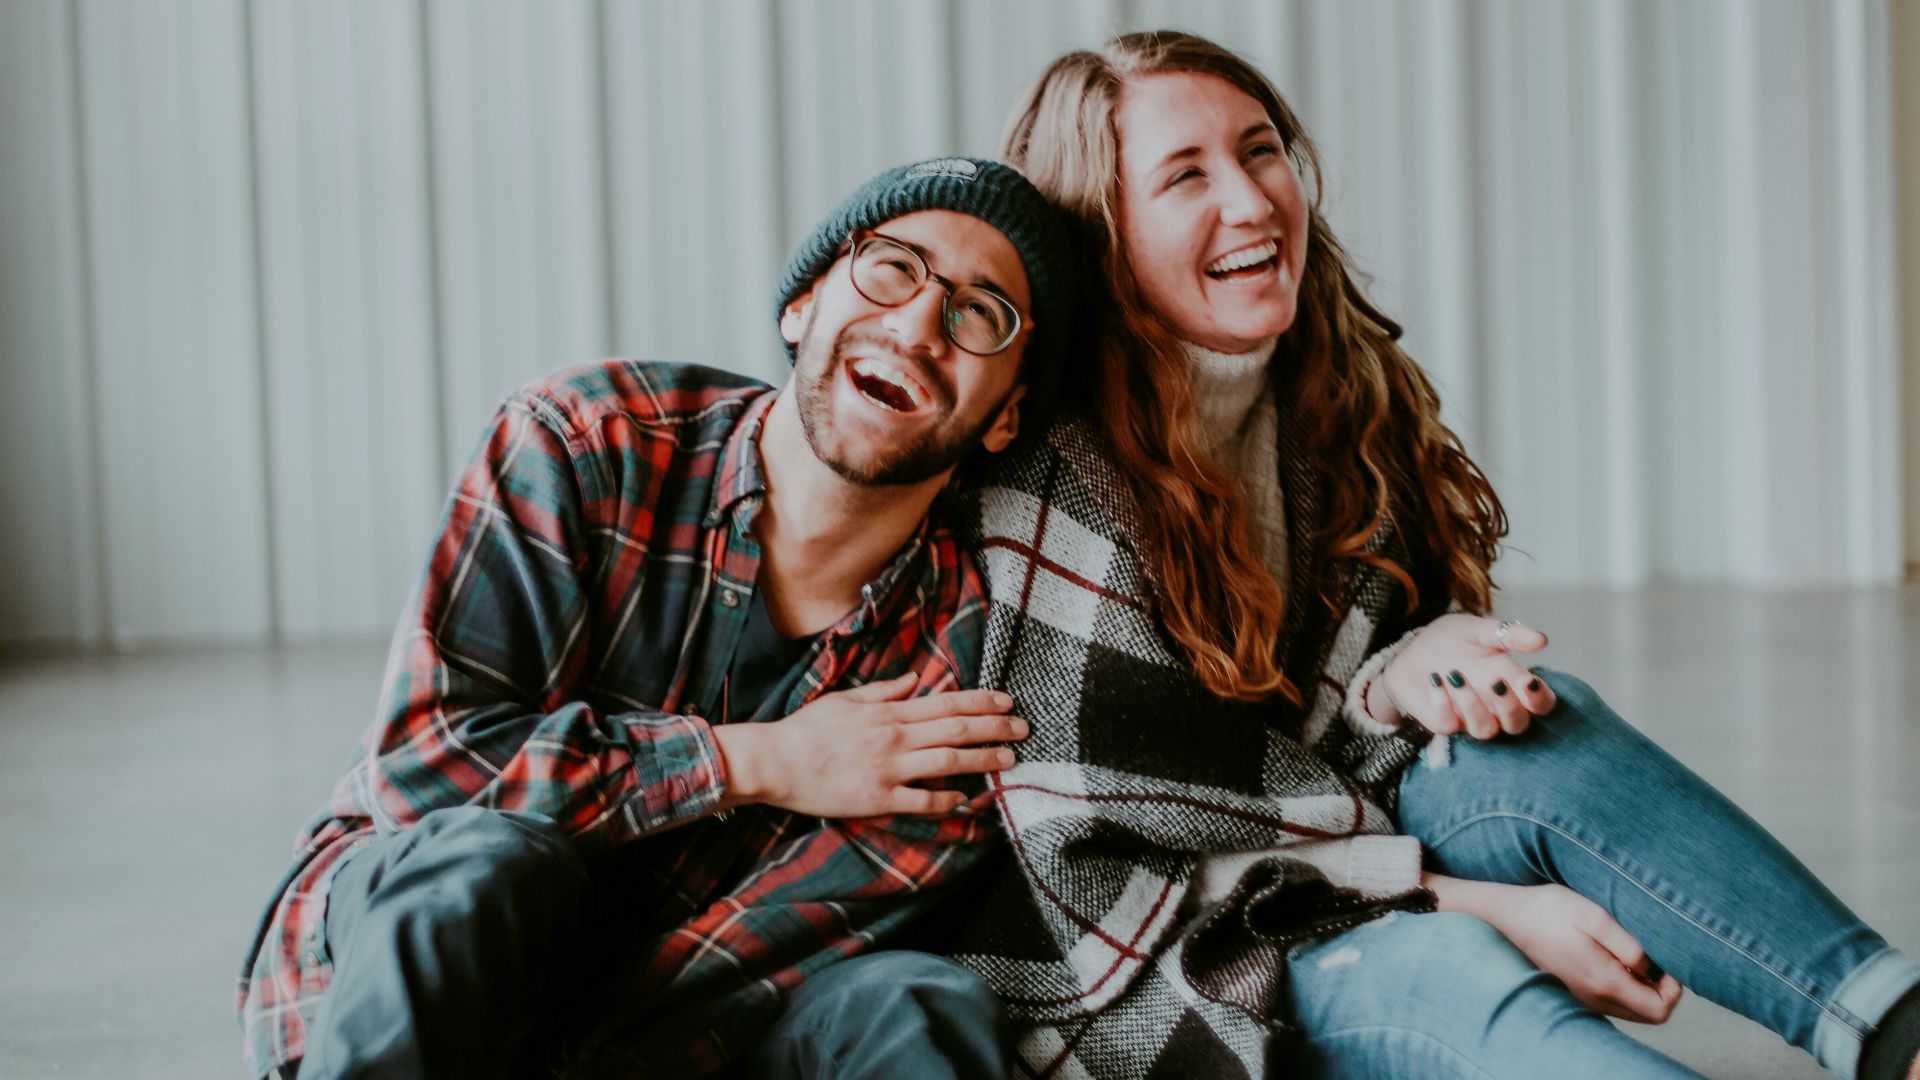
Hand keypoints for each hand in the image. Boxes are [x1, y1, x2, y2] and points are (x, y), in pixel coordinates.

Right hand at [712, 673, 1027, 817]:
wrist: (775, 762)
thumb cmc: (807, 730)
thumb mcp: (846, 699)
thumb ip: (884, 691)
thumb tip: (916, 679)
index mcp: (888, 712)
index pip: (945, 703)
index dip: (981, 702)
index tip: (1007, 702)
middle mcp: (894, 738)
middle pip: (956, 730)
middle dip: (994, 728)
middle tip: (1023, 728)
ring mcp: (887, 770)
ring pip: (947, 762)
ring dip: (982, 760)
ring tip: (1009, 761)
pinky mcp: (877, 799)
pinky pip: (920, 800)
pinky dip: (945, 799)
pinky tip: (964, 798)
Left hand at [1381, 613, 1555, 737]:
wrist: (1412, 647)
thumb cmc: (1452, 640)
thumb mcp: (1479, 630)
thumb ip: (1509, 635)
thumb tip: (1542, 640)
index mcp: (1511, 683)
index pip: (1540, 704)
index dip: (1541, 700)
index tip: (1530, 682)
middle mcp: (1494, 706)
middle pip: (1518, 725)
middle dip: (1510, 708)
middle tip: (1496, 682)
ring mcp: (1469, 717)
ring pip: (1485, 730)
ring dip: (1473, 706)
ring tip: (1455, 675)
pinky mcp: (1442, 721)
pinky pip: (1448, 726)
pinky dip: (1442, 704)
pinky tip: (1435, 680)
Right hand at [1429, 874, 1681, 1023]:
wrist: (1506, 915)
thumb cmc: (1549, 909)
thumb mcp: (1593, 915)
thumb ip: (1627, 945)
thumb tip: (1655, 968)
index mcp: (1603, 980)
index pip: (1660, 1010)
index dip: (1675, 989)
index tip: (1669, 960)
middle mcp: (1594, 997)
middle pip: (1651, 1014)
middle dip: (1664, 990)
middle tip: (1657, 956)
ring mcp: (1583, 997)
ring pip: (1634, 1009)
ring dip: (1645, 987)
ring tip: (1636, 952)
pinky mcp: (1576, 990)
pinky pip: (1615, 1001)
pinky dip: (1627, 985)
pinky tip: (1616, 956)